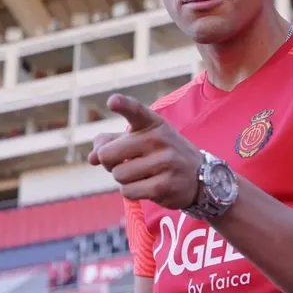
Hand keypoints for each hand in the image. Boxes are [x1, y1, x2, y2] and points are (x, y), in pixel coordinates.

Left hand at [89, 94, 202, 208]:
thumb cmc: (162, 154)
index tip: (113, 101)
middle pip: (108, 155)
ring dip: (123, 179)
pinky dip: (132, 191)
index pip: (136, 111)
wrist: (200, 176)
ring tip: (142, 174)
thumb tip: (92, 158)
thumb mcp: (141, 140)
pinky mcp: (164, 186)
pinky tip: (148, 186)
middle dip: (109, 163)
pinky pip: (128, 191)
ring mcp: (164, 163)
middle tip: (124, 162)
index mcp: (152, 123)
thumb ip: (111, 142)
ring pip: (118, 175)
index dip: (123, 105)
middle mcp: (159, 139)